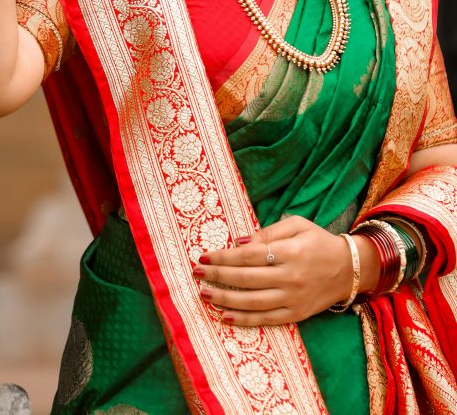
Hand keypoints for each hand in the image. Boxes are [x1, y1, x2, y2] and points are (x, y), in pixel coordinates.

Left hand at [193, 216, 355, 325]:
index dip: (224, 257)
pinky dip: (244, 320)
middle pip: (247, 279)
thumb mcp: (297, 225)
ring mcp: (293, 299)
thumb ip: (269, 232)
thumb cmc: (318, 242)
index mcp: (289, 252)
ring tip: (204, 294)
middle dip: (218, 277)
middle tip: (196, 274)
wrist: (349, 269)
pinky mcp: (296, 315)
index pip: (249, 256)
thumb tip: (239, 241)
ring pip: (253, 302)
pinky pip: (266, 320)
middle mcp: (290, 278)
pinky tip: (225, 316)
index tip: (204, 257)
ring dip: (225, 299)